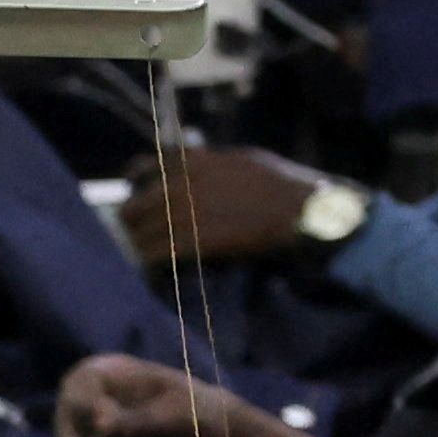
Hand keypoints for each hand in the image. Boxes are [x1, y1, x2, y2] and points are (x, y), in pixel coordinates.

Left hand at [131, 147, 342, 275]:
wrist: (304, 212)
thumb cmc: (286, 185)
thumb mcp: (246, 160)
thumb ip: (215, 164)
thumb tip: (204, 167)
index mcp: (191, 162)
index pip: (141, 169)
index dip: (135, 186)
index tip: (139, 197)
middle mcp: (178, 185)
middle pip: (132, 208)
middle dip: (134, 225)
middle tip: (143, 239)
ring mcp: (182, 214)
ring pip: (139, 236)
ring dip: (142, 249)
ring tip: (150, 262)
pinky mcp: (191, 242)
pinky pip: (154, 256)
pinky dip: (151, 267)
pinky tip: (156, 275)